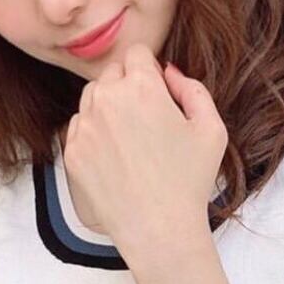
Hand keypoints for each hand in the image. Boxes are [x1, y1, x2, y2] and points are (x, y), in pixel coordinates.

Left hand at [63, 45, 227, 254]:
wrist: (159, 230)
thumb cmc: (189, 181)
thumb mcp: (212, 128)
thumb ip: (192, 88)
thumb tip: (168, 73)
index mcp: (142, 87)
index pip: (137, 53)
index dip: (150, 70)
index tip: (158, 92)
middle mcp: (107, 100)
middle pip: (111, 73)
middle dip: (128, 86)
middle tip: (148, 119)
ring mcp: (84, 127)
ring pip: (92, 98)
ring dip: (108, 107)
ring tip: (132, 140)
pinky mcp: (72, 152)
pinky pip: (79, 127)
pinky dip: (94, 134)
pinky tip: (117, 157)